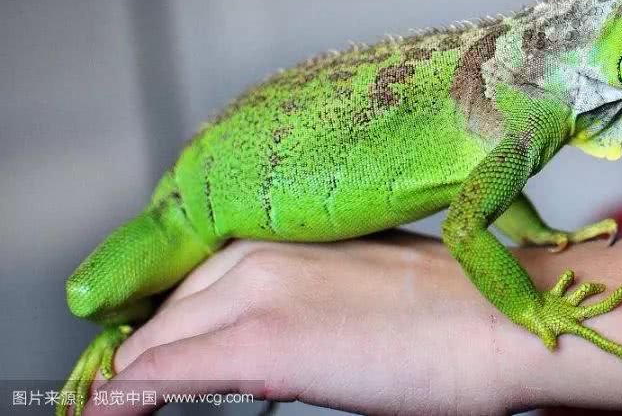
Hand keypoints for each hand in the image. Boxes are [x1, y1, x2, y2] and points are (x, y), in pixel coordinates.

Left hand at [83, 232, 513, 415]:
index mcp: (287, 237)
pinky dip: (130, 396)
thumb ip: (310, 298)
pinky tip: (107, 412)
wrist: (500, 320)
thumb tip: (284, 334)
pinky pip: (167, 374)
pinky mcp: (262, 343)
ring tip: (113, 407)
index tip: (152, 364)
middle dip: (147, 355)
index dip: (169, 330)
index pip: (195, 285)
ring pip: (159, 341)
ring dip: (137, 375)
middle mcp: (260, 254)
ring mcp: (257, 294)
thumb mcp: (366, 284)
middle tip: (132, 393)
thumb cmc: (455, 309)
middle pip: (169, 313)